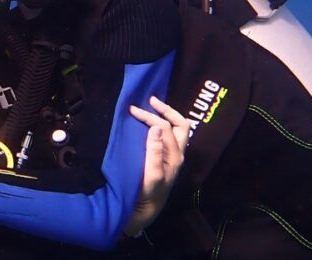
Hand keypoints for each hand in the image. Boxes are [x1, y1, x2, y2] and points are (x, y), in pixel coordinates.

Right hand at [124, 96, 189, 236]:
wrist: (145, 210)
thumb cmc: (147, 193)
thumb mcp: (150, 175)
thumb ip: (154, 152)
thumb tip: (155, 127)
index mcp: (174, 156)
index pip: (164, 127)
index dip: (149, 116)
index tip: (131, 110)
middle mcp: (177, 154)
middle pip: (180, 125)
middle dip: (166, 110)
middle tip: (149, 100)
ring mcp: (173, 156)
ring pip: (178, 130)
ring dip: (168, 116)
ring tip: (152, 107)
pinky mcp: (167, 159)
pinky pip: (170, 136)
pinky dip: (163, 125)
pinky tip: (151, 124)